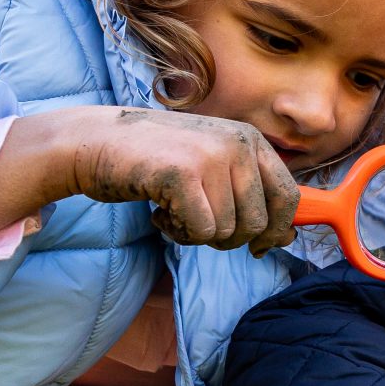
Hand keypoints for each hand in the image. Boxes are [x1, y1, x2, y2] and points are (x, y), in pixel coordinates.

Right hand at [0, 106, 300, 253]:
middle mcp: (237, 143)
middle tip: (197, 224)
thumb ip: (248, 194)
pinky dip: (178, 233)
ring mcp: (211, 157)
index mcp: (250, 139)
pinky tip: (160, 211)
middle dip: (228, 238)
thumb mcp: (212, 164)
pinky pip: (200, 232)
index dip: (276, 230)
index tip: (259, 246)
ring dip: (196, 233)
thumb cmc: (156, 159)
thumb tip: (288, 237)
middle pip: (256, 223)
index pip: (288, 196)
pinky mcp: (183, 175)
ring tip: (173, 209)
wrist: (97, 141)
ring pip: (226, 231)